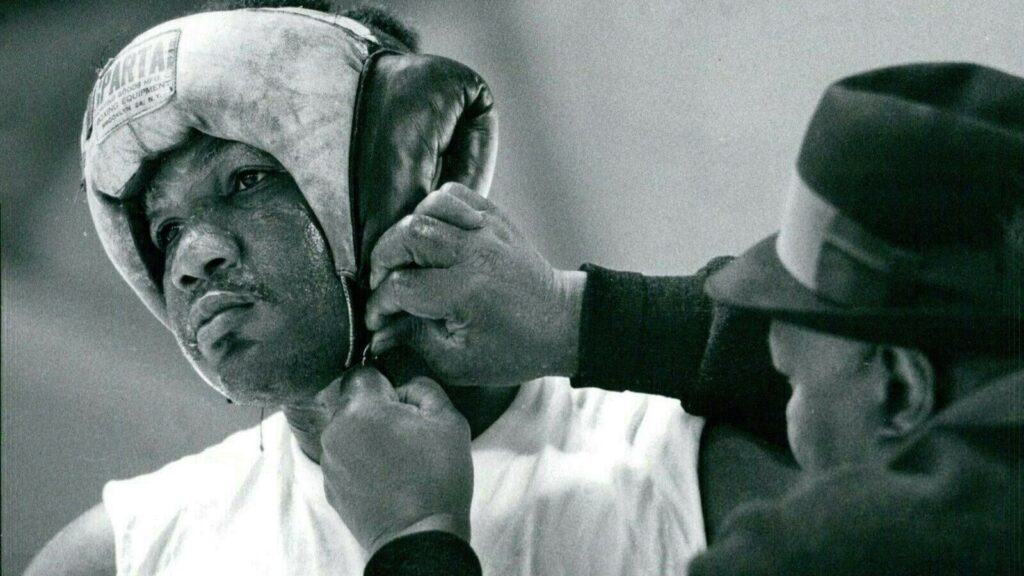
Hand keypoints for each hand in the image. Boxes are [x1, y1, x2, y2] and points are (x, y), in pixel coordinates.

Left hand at [319, 367, 472, 554]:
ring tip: (397, 458)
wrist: (420, 536)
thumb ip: (423, 387)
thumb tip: (404, 385)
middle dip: (375, 410)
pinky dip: (360, 461)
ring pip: (346, 430)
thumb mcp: (448, 419)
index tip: (404, 404)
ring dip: (366, 435)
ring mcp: (328, 462)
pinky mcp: (329, 487)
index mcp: (360, 409)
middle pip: (351, 402)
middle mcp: (334, 431)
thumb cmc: (437, 477)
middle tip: (405, 432)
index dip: (387, 382)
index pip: (363, 373)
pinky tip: (386, 476)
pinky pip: (344, 458)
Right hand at [366, 183, 585, 386]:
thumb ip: (413, 342)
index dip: (379, 304)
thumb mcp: (459, 362)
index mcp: (465, 293)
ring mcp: (488, 230)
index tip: (376, 317)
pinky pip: (454, 195)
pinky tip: (430, 235)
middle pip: (408, 235)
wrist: (561, 323)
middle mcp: (476, 254)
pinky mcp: (496, 218)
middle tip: (381, 283)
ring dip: (405, 231)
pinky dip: (434, 208)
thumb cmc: (511, 350)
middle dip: (382, 260)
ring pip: (429, 208)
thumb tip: (376, 332)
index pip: (401, 286)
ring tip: (402, 258)